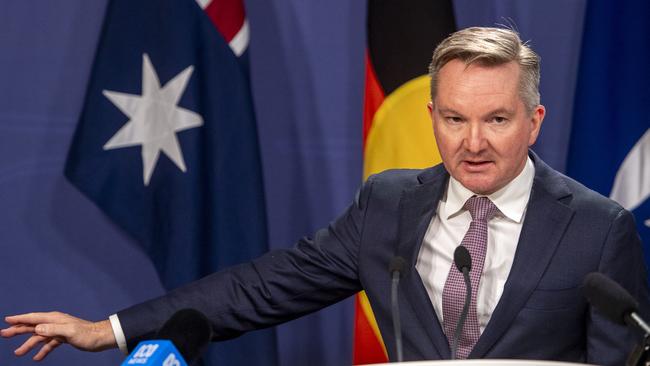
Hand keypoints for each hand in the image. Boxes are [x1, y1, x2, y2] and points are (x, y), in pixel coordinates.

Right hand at [1, 312, 116, 360]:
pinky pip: (49, 344)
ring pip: (39, 337)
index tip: (7, 320)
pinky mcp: (63, 338)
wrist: (101, 338)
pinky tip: (37, 358)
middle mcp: (55, 322)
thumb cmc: (87, 334)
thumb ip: (53, 329)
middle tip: (4, 334)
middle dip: (18, 330)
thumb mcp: (69, 332)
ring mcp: (58, 330)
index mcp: (55, 319)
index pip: (33, 318)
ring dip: (28, 345)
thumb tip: (37, 328)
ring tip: (18, 353)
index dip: (20, 319)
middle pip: (33, 326)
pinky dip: (42, 350)